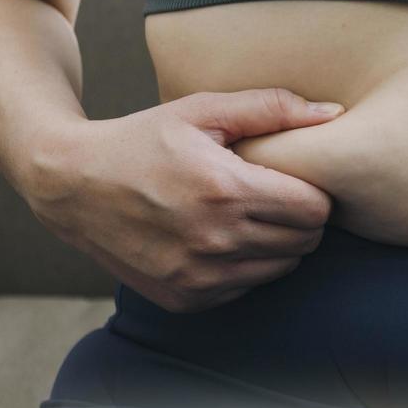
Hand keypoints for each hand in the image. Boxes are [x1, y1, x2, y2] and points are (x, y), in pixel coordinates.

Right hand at [20, 88, 347, 312]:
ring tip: (248, 216)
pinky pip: (245, 287)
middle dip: (299, 219)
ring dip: (276, 245)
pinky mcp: (187, 299)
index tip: (294, 181)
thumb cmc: (142, 140)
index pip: (314, 210)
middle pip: (304, 243)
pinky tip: (219, 239)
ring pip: (280, 269)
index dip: (313, 193)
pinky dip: (244, 266)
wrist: (72, 186)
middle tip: (275, 197)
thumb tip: (335, 114)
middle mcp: (216, 241)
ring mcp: (200, 277)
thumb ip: (271, 108)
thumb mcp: (201, 110)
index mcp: (225, 191)